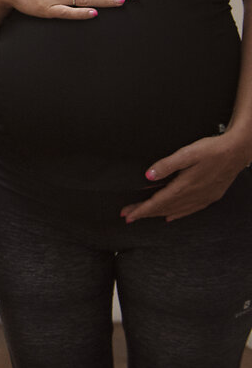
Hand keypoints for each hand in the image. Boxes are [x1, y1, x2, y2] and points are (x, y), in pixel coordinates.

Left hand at [120, 134, 251, 222]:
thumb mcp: (187, 153)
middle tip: (128, 216)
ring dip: (157, 214)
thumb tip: (148, 175)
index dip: (141, 209)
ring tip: (143, 216)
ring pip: (175, 210)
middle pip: (164, 208)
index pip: (158, 202)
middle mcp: (193, 195)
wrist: (238, 152)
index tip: (128, 215)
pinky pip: (190, 210)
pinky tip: (170, 216)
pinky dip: (177, 214)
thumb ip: (167, 165)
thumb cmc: (213, 150)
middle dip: (144, 213)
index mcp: (185, 186)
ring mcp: (202, 197)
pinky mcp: (210, 196)